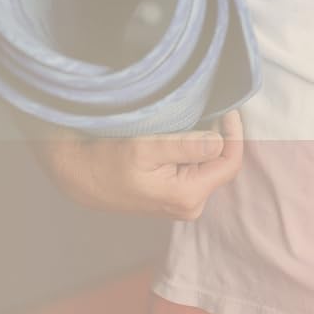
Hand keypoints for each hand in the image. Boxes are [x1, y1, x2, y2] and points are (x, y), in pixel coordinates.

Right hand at [41, 109, 244, 219]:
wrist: (79, 177)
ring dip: (203, 142)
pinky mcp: (173, 196)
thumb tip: (220, 141)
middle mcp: (190, 205)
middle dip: (218, 136)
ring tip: (186, 121)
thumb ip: (185, 145)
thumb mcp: (145, 147)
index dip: (234, 133)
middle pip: (221, 163)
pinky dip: (192, 150)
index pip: (230, 162)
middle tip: (206, 109)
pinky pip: (195, 169)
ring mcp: (182, 202)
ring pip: (208, 165)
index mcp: (188, 195)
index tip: (227, 108)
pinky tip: (174, 137)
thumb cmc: (107, 161)